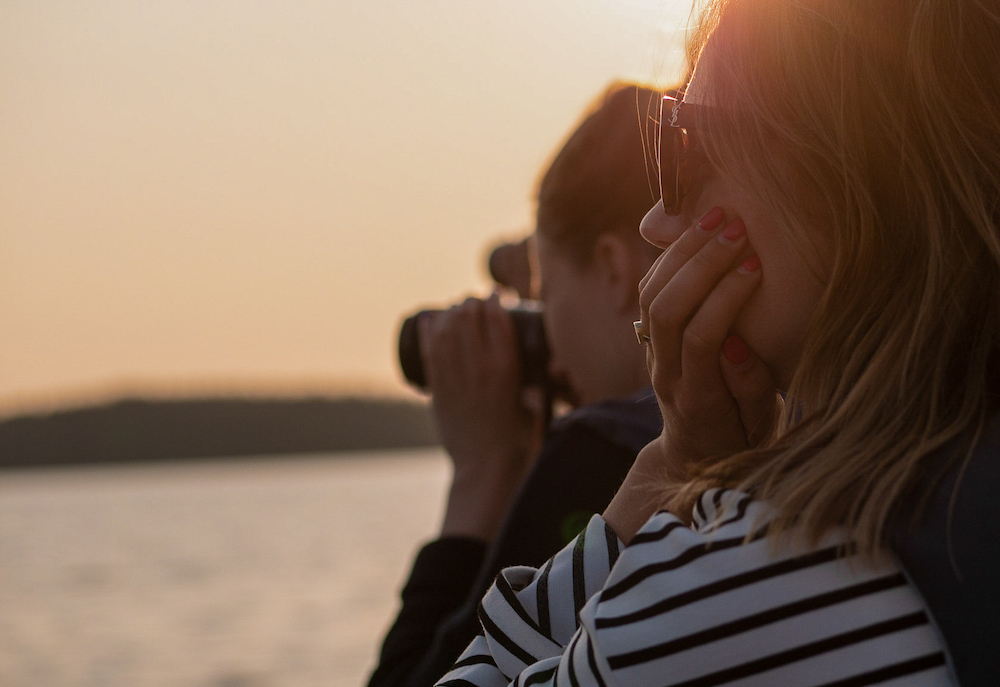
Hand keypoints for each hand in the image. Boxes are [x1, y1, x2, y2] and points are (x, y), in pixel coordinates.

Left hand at [419, 294, 546, 540]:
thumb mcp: (535, 406)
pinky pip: (429, 350)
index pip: (496, 319)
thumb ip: (535, 385)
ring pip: (447, 328)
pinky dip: (429, 331)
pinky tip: (432, 318)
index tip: (496, 297)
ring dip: (451, 313)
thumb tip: (543, 371)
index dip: (495, 301)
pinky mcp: (437, 388)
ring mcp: (454, 376)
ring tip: (456, 309)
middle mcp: (478, 367)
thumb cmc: (517, 440)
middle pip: (469, 317)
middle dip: (471, 303)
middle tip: (474, 302)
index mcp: (506, 368)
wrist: (486, 468)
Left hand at [604, 209, 780, 541]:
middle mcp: (665, 374)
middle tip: (736, 229)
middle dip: (700, 264)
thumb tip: (734, 343)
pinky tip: (697, 231)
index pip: (700, 338)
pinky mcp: (647, 337)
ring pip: (650, 294)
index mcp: (698, 398)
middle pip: (666, 309)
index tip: (756, 265)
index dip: (725, 298)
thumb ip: (752, 390)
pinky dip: (669, 257)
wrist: (696, 452)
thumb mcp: (760, 427)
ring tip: (717, 218)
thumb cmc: (742, 438)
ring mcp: (650, 355)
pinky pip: (647, 291)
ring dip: (681, 251)